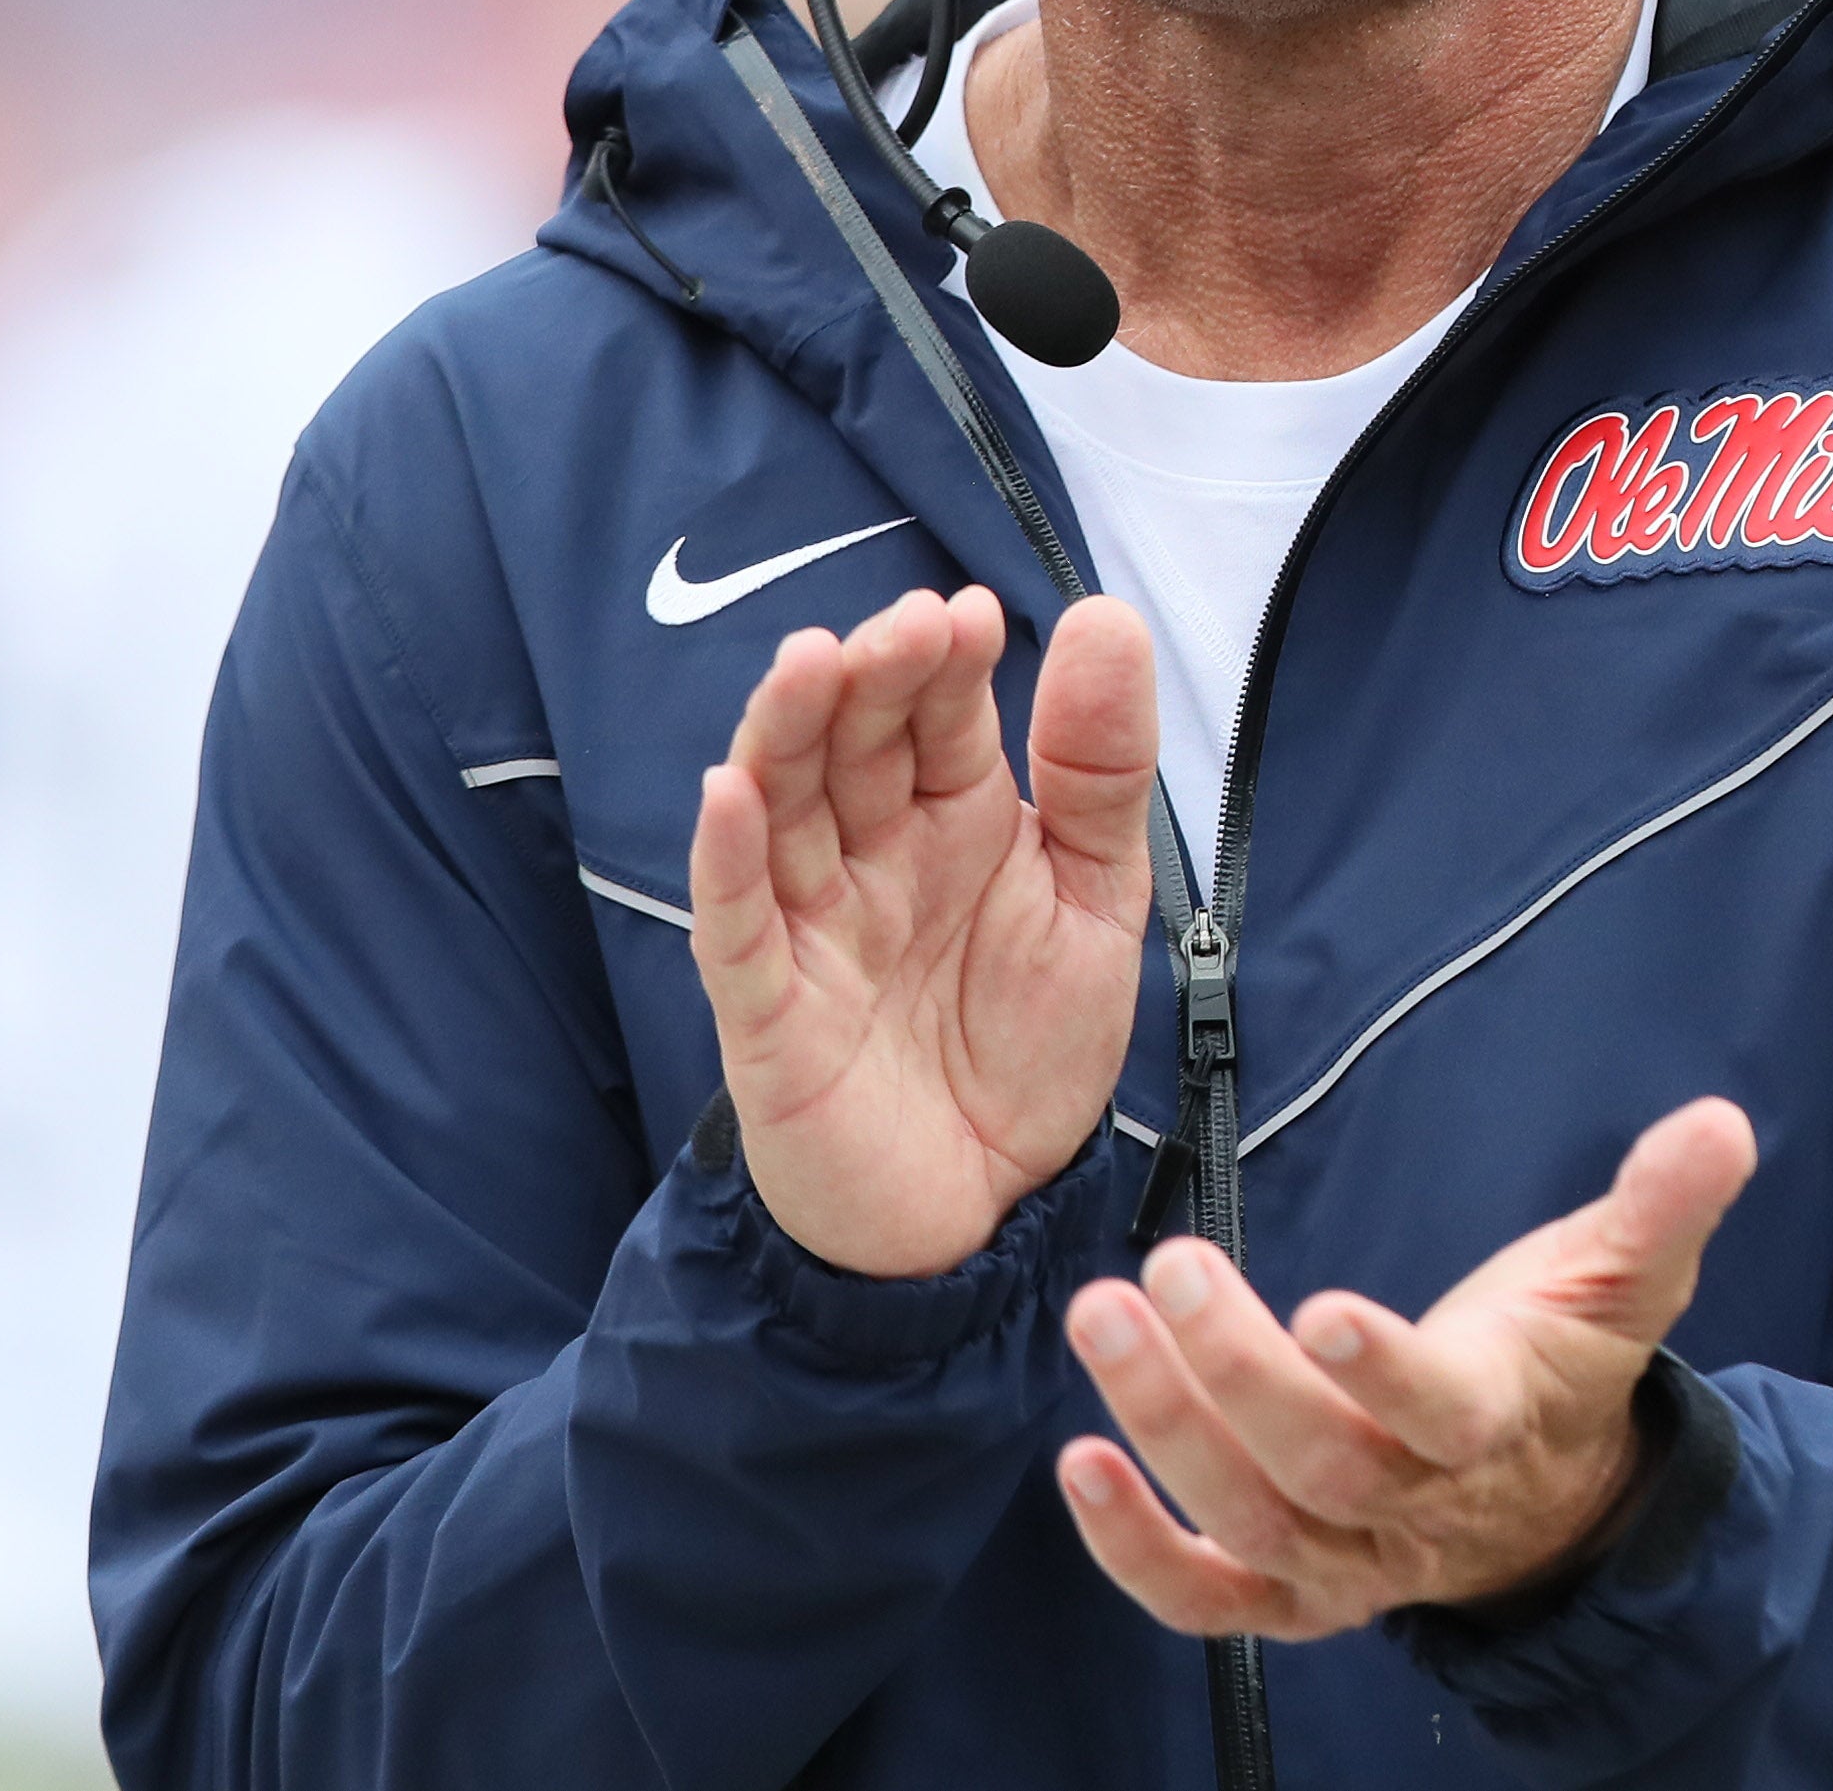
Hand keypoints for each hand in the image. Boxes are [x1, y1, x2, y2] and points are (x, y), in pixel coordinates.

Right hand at [688, 587, 1158, 1279]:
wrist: (984, 1214)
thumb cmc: (1026, 1049)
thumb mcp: (1095, 902)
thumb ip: (1100, 771)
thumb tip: (1107, 617)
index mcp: (951, 819)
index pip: (936, 715)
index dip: (946, 662)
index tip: (972, 616)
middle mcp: (870, 856)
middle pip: (850, 743)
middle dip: (871, 678)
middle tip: (905, 629)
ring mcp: (810, 926)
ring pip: (780, 810)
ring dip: (784, 733)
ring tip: (809, 664)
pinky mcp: (767, 1010)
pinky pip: (733, 926)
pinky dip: (725, 860)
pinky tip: (727, 793)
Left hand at [1055, 1097, 1758, 1637]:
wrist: (1557, 1507)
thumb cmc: (1566, 1369)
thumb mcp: (1625, 1280)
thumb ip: (1663, 1204)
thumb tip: (1720, 1125)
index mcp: (1493, 1424)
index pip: (1441, 1412)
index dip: (1385, 1371)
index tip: (1325, 1308)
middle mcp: (1413, 1508)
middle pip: (1319, 1465)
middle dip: (1236, 1373)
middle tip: (1166, 1271)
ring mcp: (1347, 1562)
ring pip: (1251, 1520)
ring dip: (1167, 1429)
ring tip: (1104, 1322)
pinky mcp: (1292, 1591)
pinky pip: (1207, 1600)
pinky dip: (1137, 1555)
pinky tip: (1080, 1468)